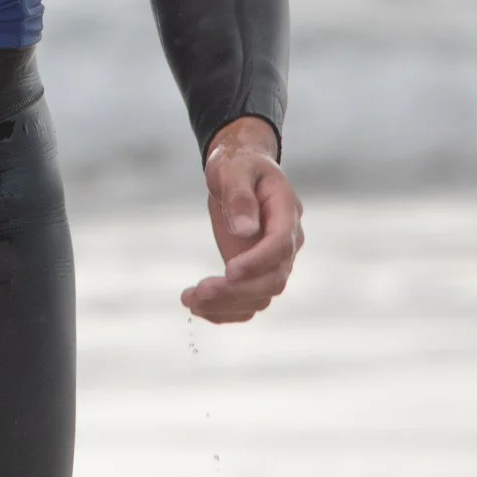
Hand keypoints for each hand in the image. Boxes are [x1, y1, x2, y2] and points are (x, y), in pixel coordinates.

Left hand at [182, 115, 302, 322]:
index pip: (280, 245)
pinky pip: (249, 301)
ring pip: (261, 296)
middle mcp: (286, 242)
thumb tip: (245, 230)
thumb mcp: (234, 168)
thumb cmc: (238, 164)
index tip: (228, 271)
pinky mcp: (257, 272)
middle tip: (198, 293)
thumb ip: (239, 195)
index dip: (257, 262)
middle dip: (236, 291)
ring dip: (226, 305)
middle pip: (273, 279)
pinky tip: (198, 308)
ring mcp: (273, 260)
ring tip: (189, 301)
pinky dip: (225, 311)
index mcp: (285, 212)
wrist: (240, 170)